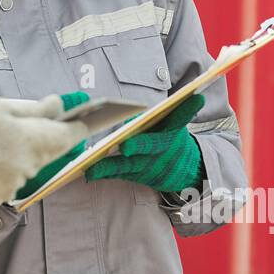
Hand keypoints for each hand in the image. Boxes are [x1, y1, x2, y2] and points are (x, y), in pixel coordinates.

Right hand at [0, 94, 89, 206]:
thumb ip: (30, 109)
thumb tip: (57, 105)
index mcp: (26, 140)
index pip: (65, 136)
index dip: (78, 127)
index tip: (86, 120)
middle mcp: (25, 166)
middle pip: (50, 151)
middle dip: (49, 137)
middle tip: (46, 123)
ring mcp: (12, 184)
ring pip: (31, 165)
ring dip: (26, 152)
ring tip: (4, 138)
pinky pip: (14, 177)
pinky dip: (9, 165)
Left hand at [86, 92, 205, 191]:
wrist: (185, 170)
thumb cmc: (172, 139)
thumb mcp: (177, 125)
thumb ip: (177, 113)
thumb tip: (185, 98)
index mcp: (171, 132)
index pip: (176, 121)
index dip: (180, 114)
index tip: (182, 105)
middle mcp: (160, 151)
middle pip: (148, 146)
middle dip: (136, 146)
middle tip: (124, 146)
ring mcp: (147, 166)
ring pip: (127, 165)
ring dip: (109, 166)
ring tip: (91, 168)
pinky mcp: (136, 176)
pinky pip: (117, 174)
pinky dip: (103, 173)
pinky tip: (88, 172)